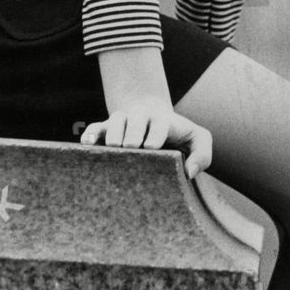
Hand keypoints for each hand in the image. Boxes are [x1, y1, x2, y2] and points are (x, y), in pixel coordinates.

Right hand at [79, 100, 212, 179]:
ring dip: (113, 134)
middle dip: (134, 133)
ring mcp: (123, 120)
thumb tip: (189, 173)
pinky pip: (95, 127)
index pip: (160, 125)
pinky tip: (87, 144)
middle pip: (135, 120)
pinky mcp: (107, 127)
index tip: (151, 147)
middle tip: (131, 148)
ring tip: (113, 149)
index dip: (156, 134)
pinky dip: (90, 134)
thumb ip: (202, 155)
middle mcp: (142, 117)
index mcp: (163, 120)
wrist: (155, 116)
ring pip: (115, 121)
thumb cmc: (178, 135)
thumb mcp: (197, 140)